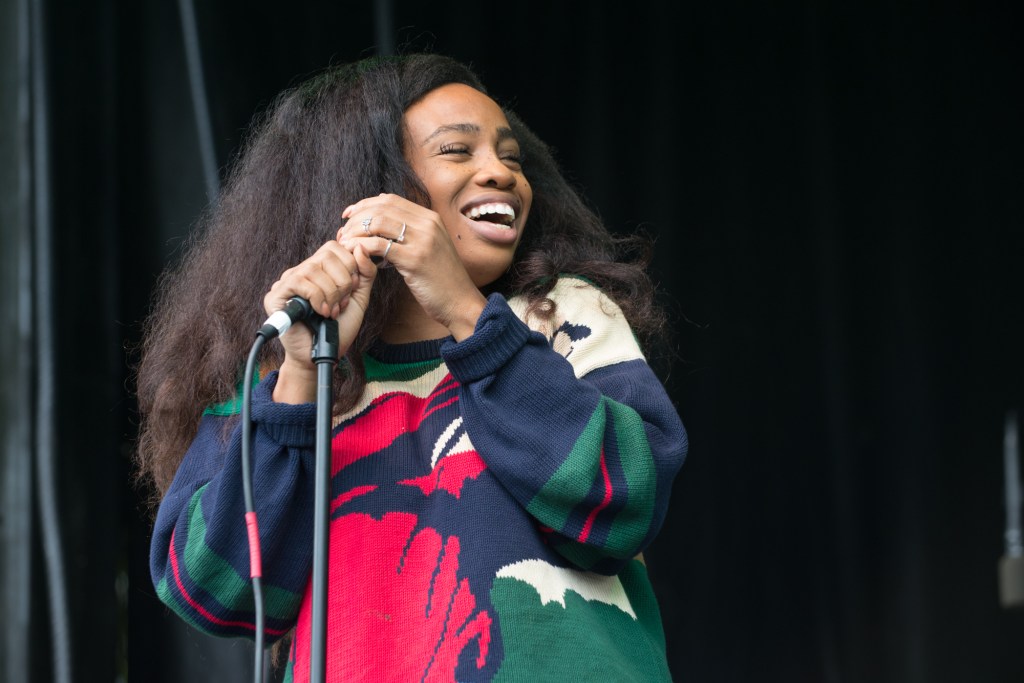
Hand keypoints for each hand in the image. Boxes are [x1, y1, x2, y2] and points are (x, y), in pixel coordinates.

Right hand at [264, 239, 375, 402]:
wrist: (324, 355)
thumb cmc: (339, 328)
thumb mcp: (359, 298)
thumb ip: (365, 273)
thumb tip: (359, 246)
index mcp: (319, 269)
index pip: (335, 247)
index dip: (350, 267)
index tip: (351, 290)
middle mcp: (302, 271)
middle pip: (327, 255)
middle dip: (343, 282)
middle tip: (341, 304)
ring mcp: (287, 281)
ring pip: (315, 269)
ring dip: (331, 294)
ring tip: (330, 312)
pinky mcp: (275, 295)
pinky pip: (300, 282)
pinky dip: (317, 298)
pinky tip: (320, 312)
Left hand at [338, 194, 486, 339]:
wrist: (460, 302)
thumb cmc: (442, 280)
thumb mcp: (431, 248)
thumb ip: (411, 234)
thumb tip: (381, 227)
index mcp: (430, 218)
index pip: (390, 200)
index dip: (365, 204)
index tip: (349, 216)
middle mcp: (427, 224)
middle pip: (381, 207)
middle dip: (356, 217)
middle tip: (343, 232)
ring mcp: (423, 240)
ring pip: (377, 223)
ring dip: (355, 232)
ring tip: (345, 243)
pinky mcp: (415, 259)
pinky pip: (379, 245)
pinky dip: (361, 247)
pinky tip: (353, 254)